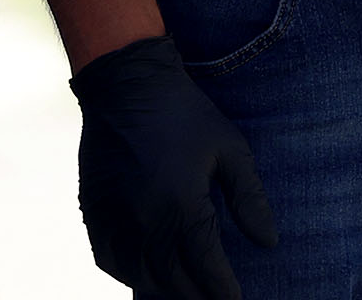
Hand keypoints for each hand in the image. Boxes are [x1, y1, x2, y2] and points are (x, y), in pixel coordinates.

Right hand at [74, 36, 271, 299]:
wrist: (126, 84)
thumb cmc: (185, 113)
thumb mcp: (229, 148)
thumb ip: (249, 198)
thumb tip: (268, 242)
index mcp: (182, 204)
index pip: (207, 266)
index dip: (224, 289)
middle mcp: (146, 219)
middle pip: (174, 280)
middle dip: (197, 294)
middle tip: (213, 295)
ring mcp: (115, 218)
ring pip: (141, 275)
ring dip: (165, 288)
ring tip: (185, 289)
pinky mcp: (93, 211)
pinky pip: (108, 259)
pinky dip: (129, 273)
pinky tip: (146, 272)